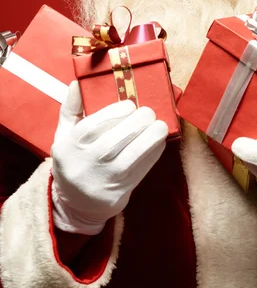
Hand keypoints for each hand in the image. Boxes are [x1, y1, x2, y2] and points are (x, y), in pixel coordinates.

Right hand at [51, 81, 167, 234]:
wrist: (76, 204)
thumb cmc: (74, 159)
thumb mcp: (64, 135)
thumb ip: (71, 108)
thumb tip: (77, 83)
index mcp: (68, 146)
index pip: (91, 126)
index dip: (115, 113)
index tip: (130, 104)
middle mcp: (82, 165)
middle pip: (112, 142)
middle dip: (137, 124)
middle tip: (149, 112)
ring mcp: (100, 182)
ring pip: (129, 158)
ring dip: (150, 139)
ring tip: (160, 126)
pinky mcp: (116, 195)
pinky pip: (139, 172)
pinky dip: (152, 155)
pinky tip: (159, 143)